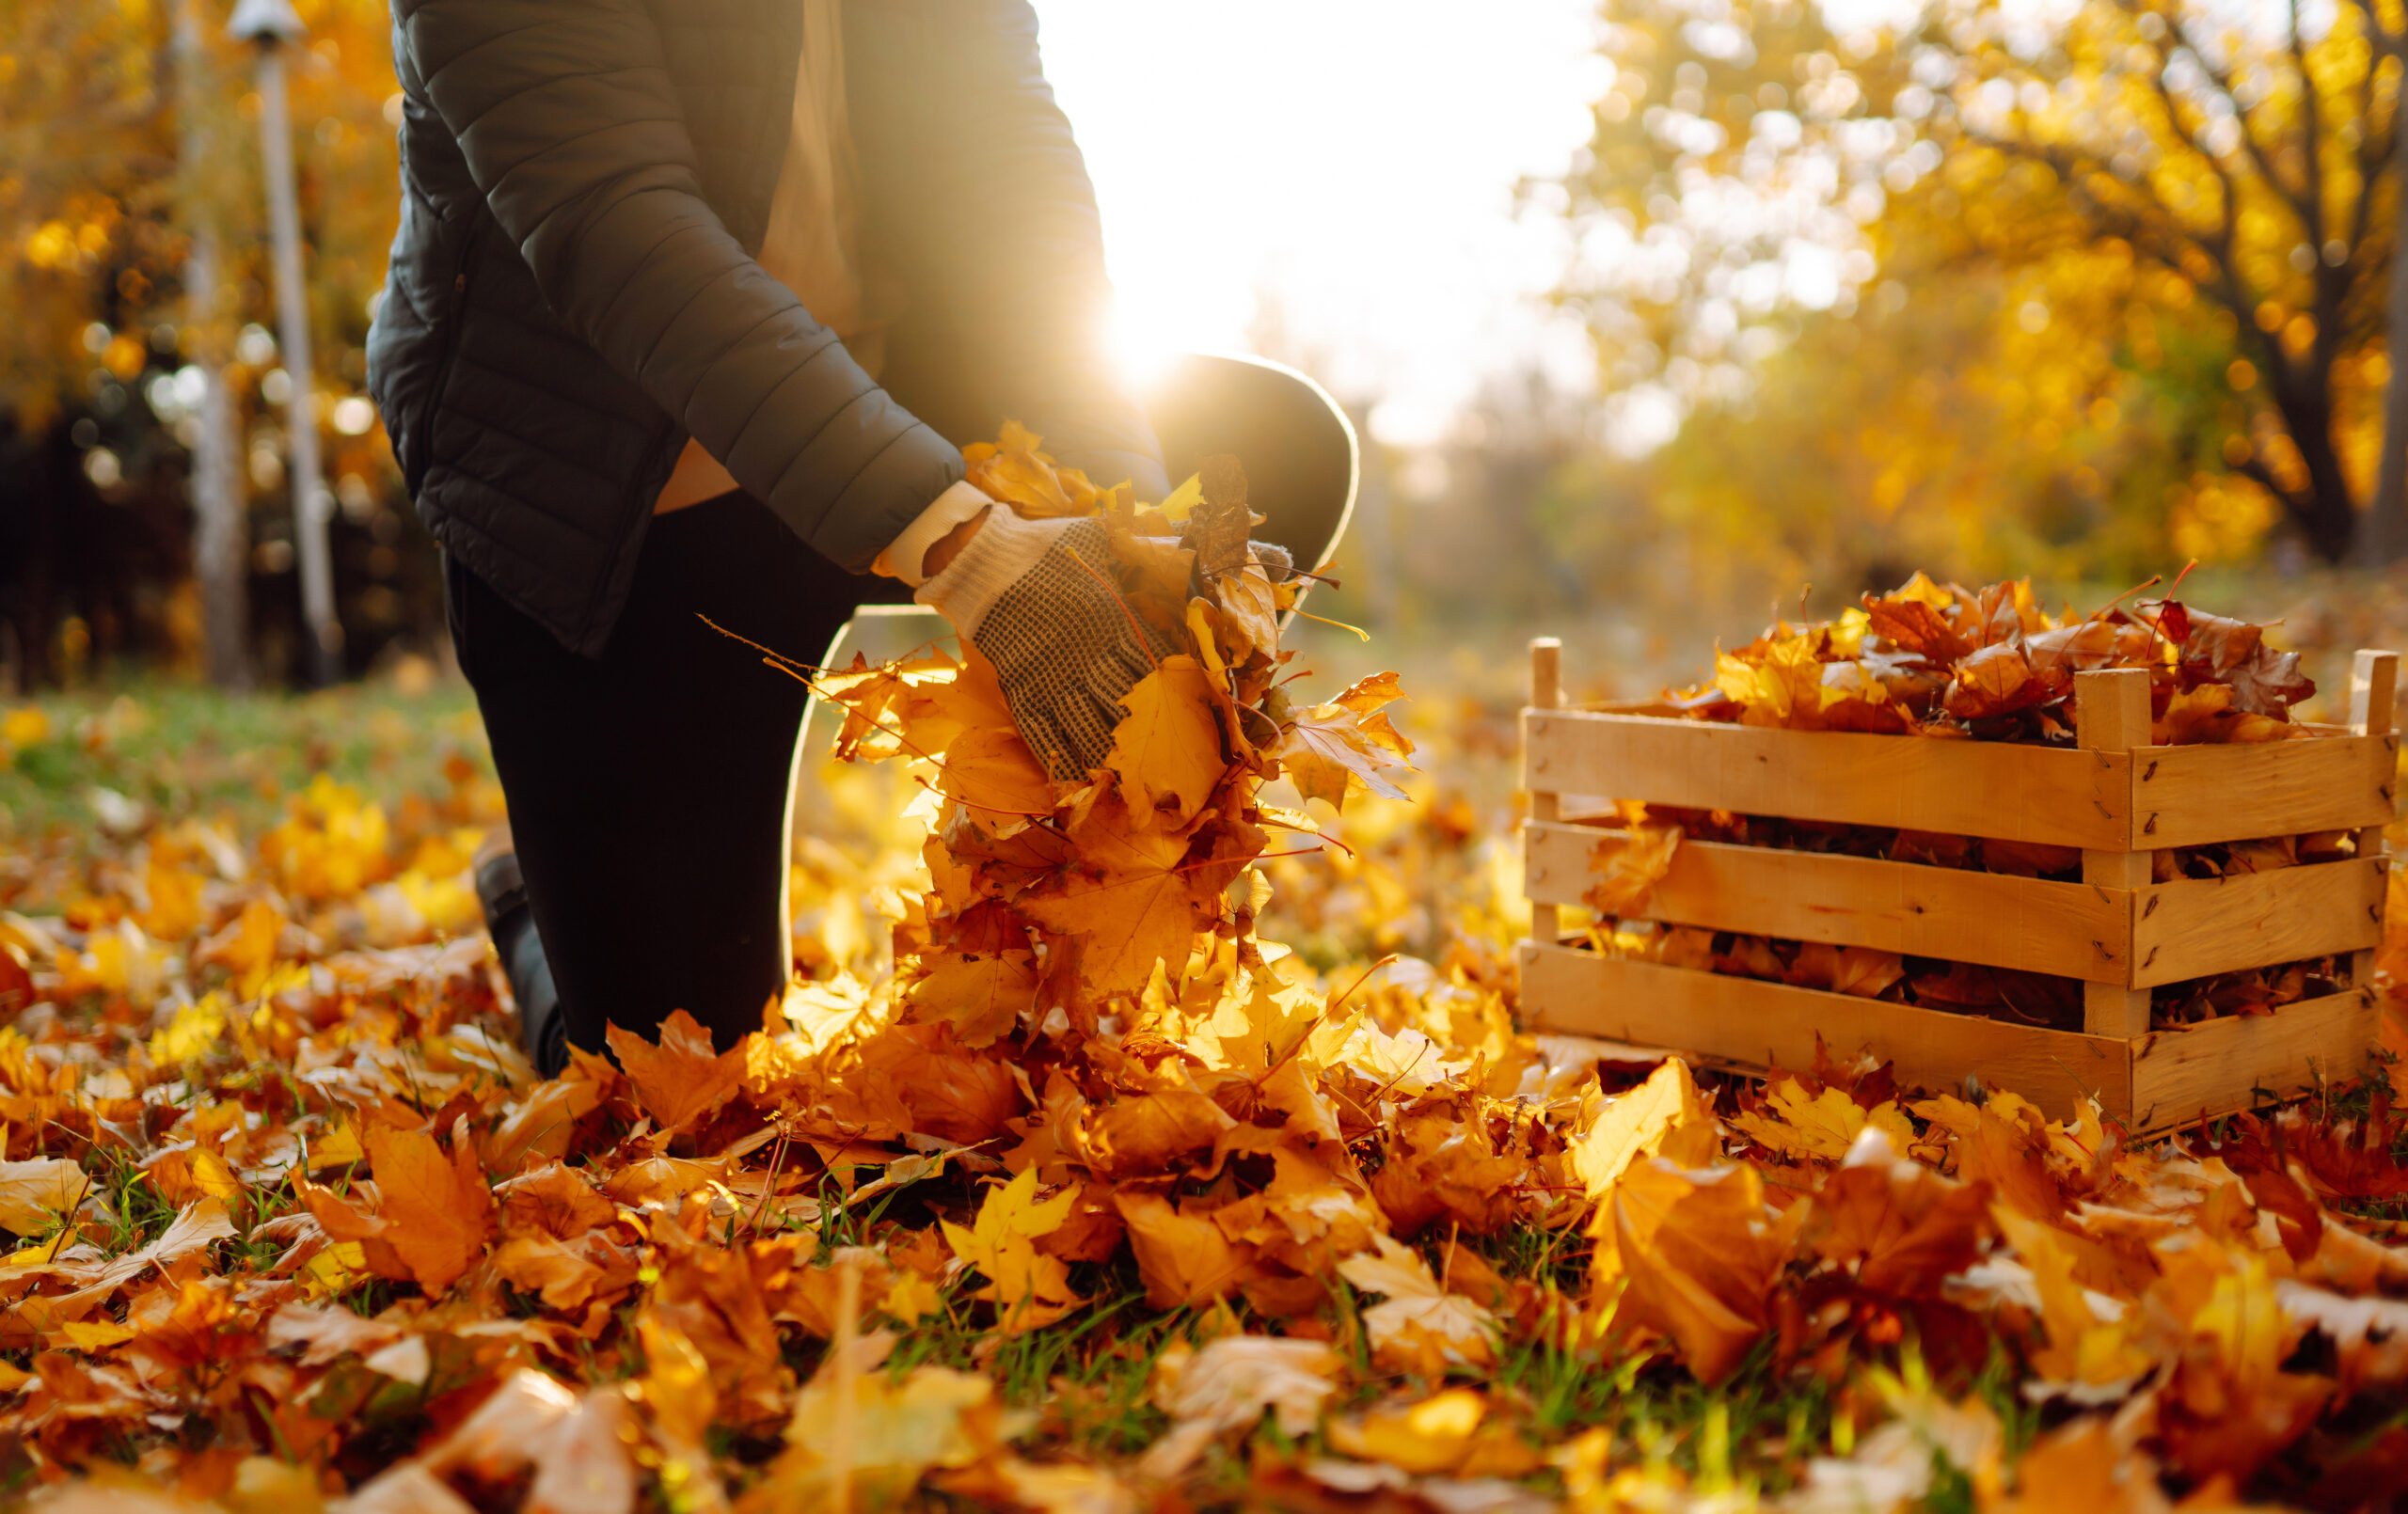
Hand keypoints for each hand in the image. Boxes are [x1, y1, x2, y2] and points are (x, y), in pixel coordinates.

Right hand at [915, 510, 1169, 779]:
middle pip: (1129, 703)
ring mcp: (1054, 676)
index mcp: (1115, 620)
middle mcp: (1090, 655)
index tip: (1200, 713)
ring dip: (1113, 755)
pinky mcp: (1023, 689)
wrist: (985, 557)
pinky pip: (1044, 732)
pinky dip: (1061, 758)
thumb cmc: (1048, 546)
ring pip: (1091, 725)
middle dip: (1153, 732)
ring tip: (1135, 784)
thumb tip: (1188, 542)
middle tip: (1177, 764)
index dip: (1179, 689)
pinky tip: (1078, 780)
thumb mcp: (1102, 539)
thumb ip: (1143, 547)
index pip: (1156, 662)